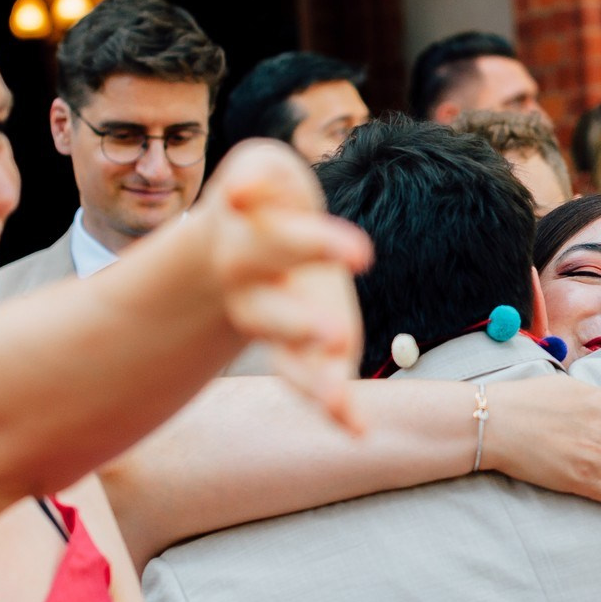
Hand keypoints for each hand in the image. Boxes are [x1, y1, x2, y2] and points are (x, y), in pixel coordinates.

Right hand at [204, 143, 371, 432]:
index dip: (312, 245)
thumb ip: (257, 176)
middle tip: (336, 335)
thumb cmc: (266, 199)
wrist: (239, 242)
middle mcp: (254, 291)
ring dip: (311, 380)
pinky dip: (333, 409)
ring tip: (339, 404)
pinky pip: (314, 383)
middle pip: (269, 313)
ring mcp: (276, 327)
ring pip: (285, 360)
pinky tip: (356, 431)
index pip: (282, 242)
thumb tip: (240, 194)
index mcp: (250, 242)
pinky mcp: (304, 350)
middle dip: (299, 324)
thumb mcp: (262, 170)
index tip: (361, 255)